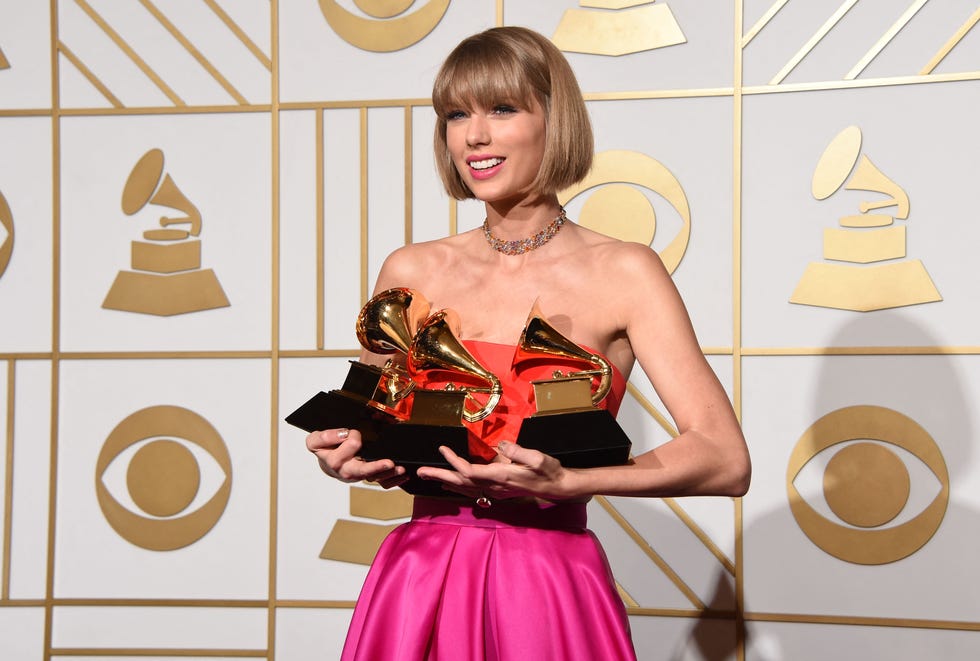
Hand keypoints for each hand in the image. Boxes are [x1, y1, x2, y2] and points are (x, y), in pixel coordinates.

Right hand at [306, 428, 406, 488]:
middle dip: (375, 467)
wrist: (326, 462)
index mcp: (334, 460)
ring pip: (374, 477)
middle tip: (389, 463)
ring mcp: (359, 475)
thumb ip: (325, 437)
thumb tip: (343, 434)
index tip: (349, 432)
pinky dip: (392, 480)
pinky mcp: (368, 477)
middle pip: (361, 471)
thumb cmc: (324, 450)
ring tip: (400, 469)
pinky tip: (402, 476)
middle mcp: (347, 471)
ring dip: (388, 473)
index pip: (346, 447)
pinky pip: (381, 482)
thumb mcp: (315, 441)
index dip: (351, 437)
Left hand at [416, 441, 572, 500]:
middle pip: (461, 482)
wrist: (557, 486)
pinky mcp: (497, 490)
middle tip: (420, 472)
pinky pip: (472, 490)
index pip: (469, 471)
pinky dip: (458, 487)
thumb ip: (518, 451)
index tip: (442, 449)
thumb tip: (501, 445)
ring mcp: (495, 490)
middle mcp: (494, 486)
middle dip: (440, 475)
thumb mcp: (537, 458)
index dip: (454, 461)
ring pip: (464, 488)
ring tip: (428, 477)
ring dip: (445, 482)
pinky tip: (450, 485)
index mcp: (500, 476)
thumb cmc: (548, 471)